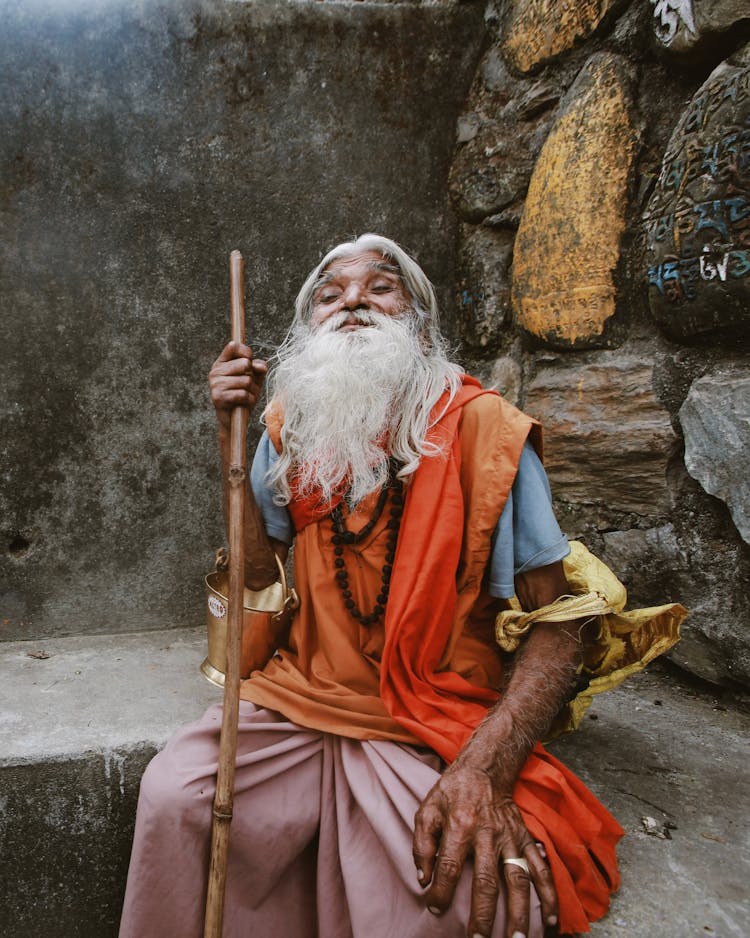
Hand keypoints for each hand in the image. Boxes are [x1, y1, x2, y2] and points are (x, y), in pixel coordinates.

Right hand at [208, 341, 266, 430]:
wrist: (235, 420)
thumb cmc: (245, 396)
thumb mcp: (255, 379)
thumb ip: (258, 368)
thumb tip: (259, 366)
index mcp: (222, 363)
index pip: (234, 346)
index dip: (247, 352)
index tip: (251, 362)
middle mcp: (215, 371)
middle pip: (245, 364)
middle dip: (253, 377)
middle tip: (248, 387)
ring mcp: (215, 384)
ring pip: (246, 380)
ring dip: (252, 391)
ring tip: (246, 397)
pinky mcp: (218, 397)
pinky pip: (243, 394)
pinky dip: (249, 400)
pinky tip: (244, 403)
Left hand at [413, 762, 556, 937]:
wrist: (485, 768)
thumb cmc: (452, 792)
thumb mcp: (428, 809)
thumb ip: (422, 843)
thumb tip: (423, 878)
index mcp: (460, 826)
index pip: (449, 866)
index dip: (441, 891)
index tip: (435, 909)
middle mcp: (488, 834)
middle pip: (486, 880)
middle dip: (482, 914)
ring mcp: (510, 838)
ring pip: (517, 880)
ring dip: (519, 913)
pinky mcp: (525, 839)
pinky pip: (541, 868)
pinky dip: (549, 894)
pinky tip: (551, 920)